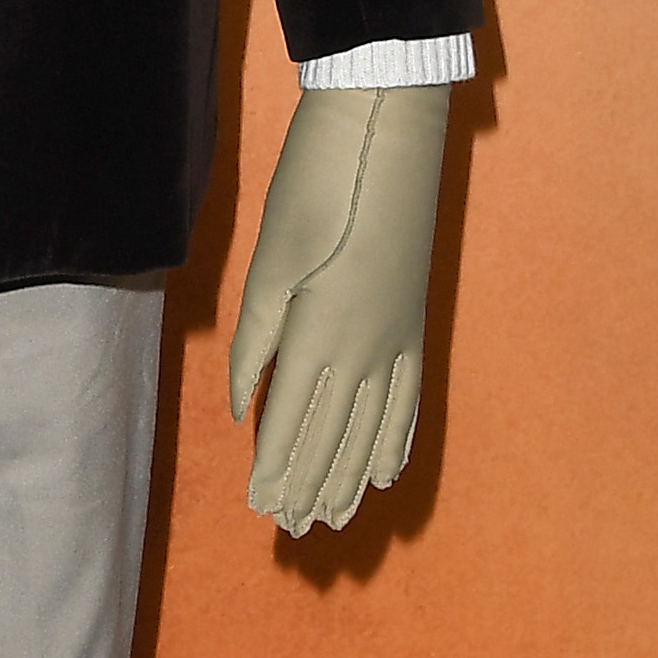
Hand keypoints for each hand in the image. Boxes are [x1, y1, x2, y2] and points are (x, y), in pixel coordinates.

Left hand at [227, 83, 447, 534]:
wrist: (386, 127)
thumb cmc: (316, 183)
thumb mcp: (270, 260)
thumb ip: (256, 341)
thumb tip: (242, 408)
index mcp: (322, 331)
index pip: (294, 421)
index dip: (277, 469)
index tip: (262, 509)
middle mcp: (366, 346)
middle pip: (334, 435)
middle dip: (310, 484)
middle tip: (292, 530)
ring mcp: (398, 335)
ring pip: (372, 427)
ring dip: (351, 476)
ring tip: (334, 517)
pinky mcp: (415, 319)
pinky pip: (409, 398)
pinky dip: (396, 439)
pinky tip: (386, 470)